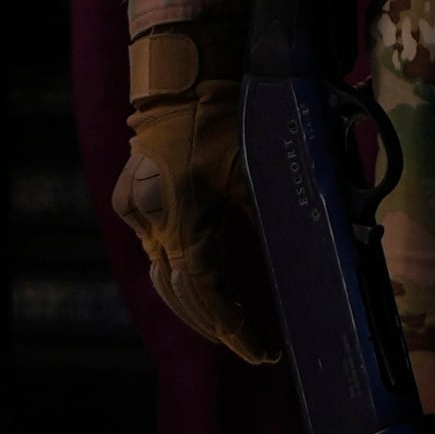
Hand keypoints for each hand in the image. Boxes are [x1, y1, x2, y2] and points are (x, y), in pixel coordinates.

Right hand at [111, 28, 276, 363]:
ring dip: (196, 303)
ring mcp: (134, 211)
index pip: (204, 290)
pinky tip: (209, 289)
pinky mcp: (130, 201)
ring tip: (233, 327)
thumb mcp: (255, 177)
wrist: (182, 82)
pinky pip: (156, 249)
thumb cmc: (226, 123)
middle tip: (254, 348)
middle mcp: (149, 219)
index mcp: (179, 216)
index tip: (261, 351)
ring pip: (163, 275)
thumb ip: (269, 224)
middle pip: (178, 292)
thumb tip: (305, 268)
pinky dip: (182, 272)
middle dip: (216, 324)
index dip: (232, 326)